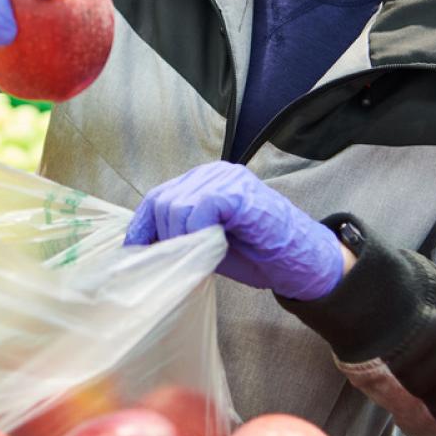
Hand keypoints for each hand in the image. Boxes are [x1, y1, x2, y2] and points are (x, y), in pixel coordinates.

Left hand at [125, 162, 344, 300]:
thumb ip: (182, 237)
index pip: (158, 198)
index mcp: (203, 183)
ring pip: (176, 206)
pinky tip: (209, 247)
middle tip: (178, 262)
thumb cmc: (259, 254)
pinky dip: (196, 232)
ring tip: (198, 257)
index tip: (133, 252)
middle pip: (162, 201)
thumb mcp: (209, 245)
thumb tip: (144, 249)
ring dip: (180, 239)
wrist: (302, 261)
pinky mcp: (237, 191)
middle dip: (163, 237)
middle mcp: (212, 174)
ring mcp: (226, 179)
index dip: (142, 226)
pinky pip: (200, 208)